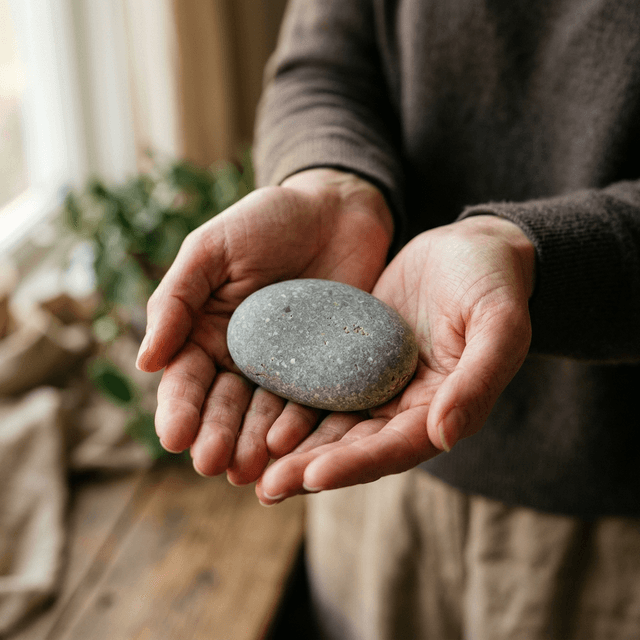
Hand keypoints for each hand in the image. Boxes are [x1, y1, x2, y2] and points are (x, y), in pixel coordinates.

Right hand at [135, 169, 393, 479]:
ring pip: (266, 413)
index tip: (175, 437)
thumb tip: (145, 361)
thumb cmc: (267, 221)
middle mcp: (243, 359)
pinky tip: (295, 448)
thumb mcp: (211, 250)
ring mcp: (287, 367)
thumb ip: (176, 299)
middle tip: (214, 464)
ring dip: (256, 444)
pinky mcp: (328, 368)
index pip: (187, 379)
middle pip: (225, 406)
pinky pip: (314, 401)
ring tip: (251, 471)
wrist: (336, 211)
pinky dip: (303, 426)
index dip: (180, 409)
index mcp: (206, 334)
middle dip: (217, 435)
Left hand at [255, 215, 535, 503]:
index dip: (355, 465)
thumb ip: (478, 378)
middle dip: (312, 468)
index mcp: (443, 409)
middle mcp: (406, 406)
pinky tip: (256, 410)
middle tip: (267, 488)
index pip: (396, 448)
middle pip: (355, 447)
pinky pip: (321, 385)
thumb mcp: (498, 322)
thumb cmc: (494, 281)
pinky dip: (292, 402)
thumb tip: (444, 435)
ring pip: (332, 424)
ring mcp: (378, 384)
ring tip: (251, 465)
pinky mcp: (355, 359)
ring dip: (295, 447)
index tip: (312, 477)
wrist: (471, 248)